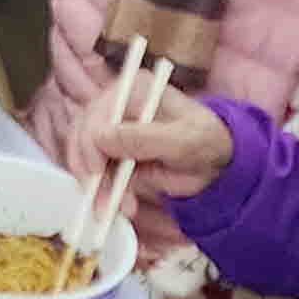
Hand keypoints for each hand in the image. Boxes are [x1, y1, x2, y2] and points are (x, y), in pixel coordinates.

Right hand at [66, 81, 232, 199]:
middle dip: (90, 171)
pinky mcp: (110, 152)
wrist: (215, 163)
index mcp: (135, 88)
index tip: (97, 171)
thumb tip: (100, 137)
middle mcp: (116, 104)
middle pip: (83, 135)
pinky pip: (93, 172)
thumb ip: (144, 138)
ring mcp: (111, 128)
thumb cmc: (206, 143)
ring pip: (84, 156)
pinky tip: (119, 206)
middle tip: (103, 200)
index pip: (98, 112)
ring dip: (95, 187)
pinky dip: (101, 192)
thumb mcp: (183, 142)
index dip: (90, 142)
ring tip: (111, 209)